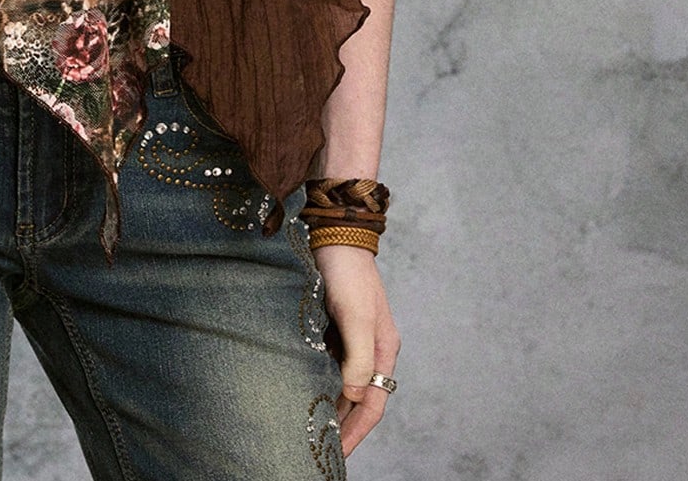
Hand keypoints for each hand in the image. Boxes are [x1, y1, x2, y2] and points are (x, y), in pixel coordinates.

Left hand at [313, 245, 399, 456]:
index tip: (337, 457)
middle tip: (322, 453)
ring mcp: (352, 338)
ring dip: (332, 407)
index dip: (356, 433)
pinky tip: (304, 393)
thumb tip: (355, 396)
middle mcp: (371, 348)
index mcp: (383, 349)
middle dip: (345, 428)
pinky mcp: (334, 327)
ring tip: (312, 432)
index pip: (372, 404)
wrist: (333, 232)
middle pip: (360, 400)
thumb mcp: (354, 314)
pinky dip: (321, 383)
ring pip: (344, 384)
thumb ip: (358, 356)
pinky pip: (330, 365)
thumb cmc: (346, 271)